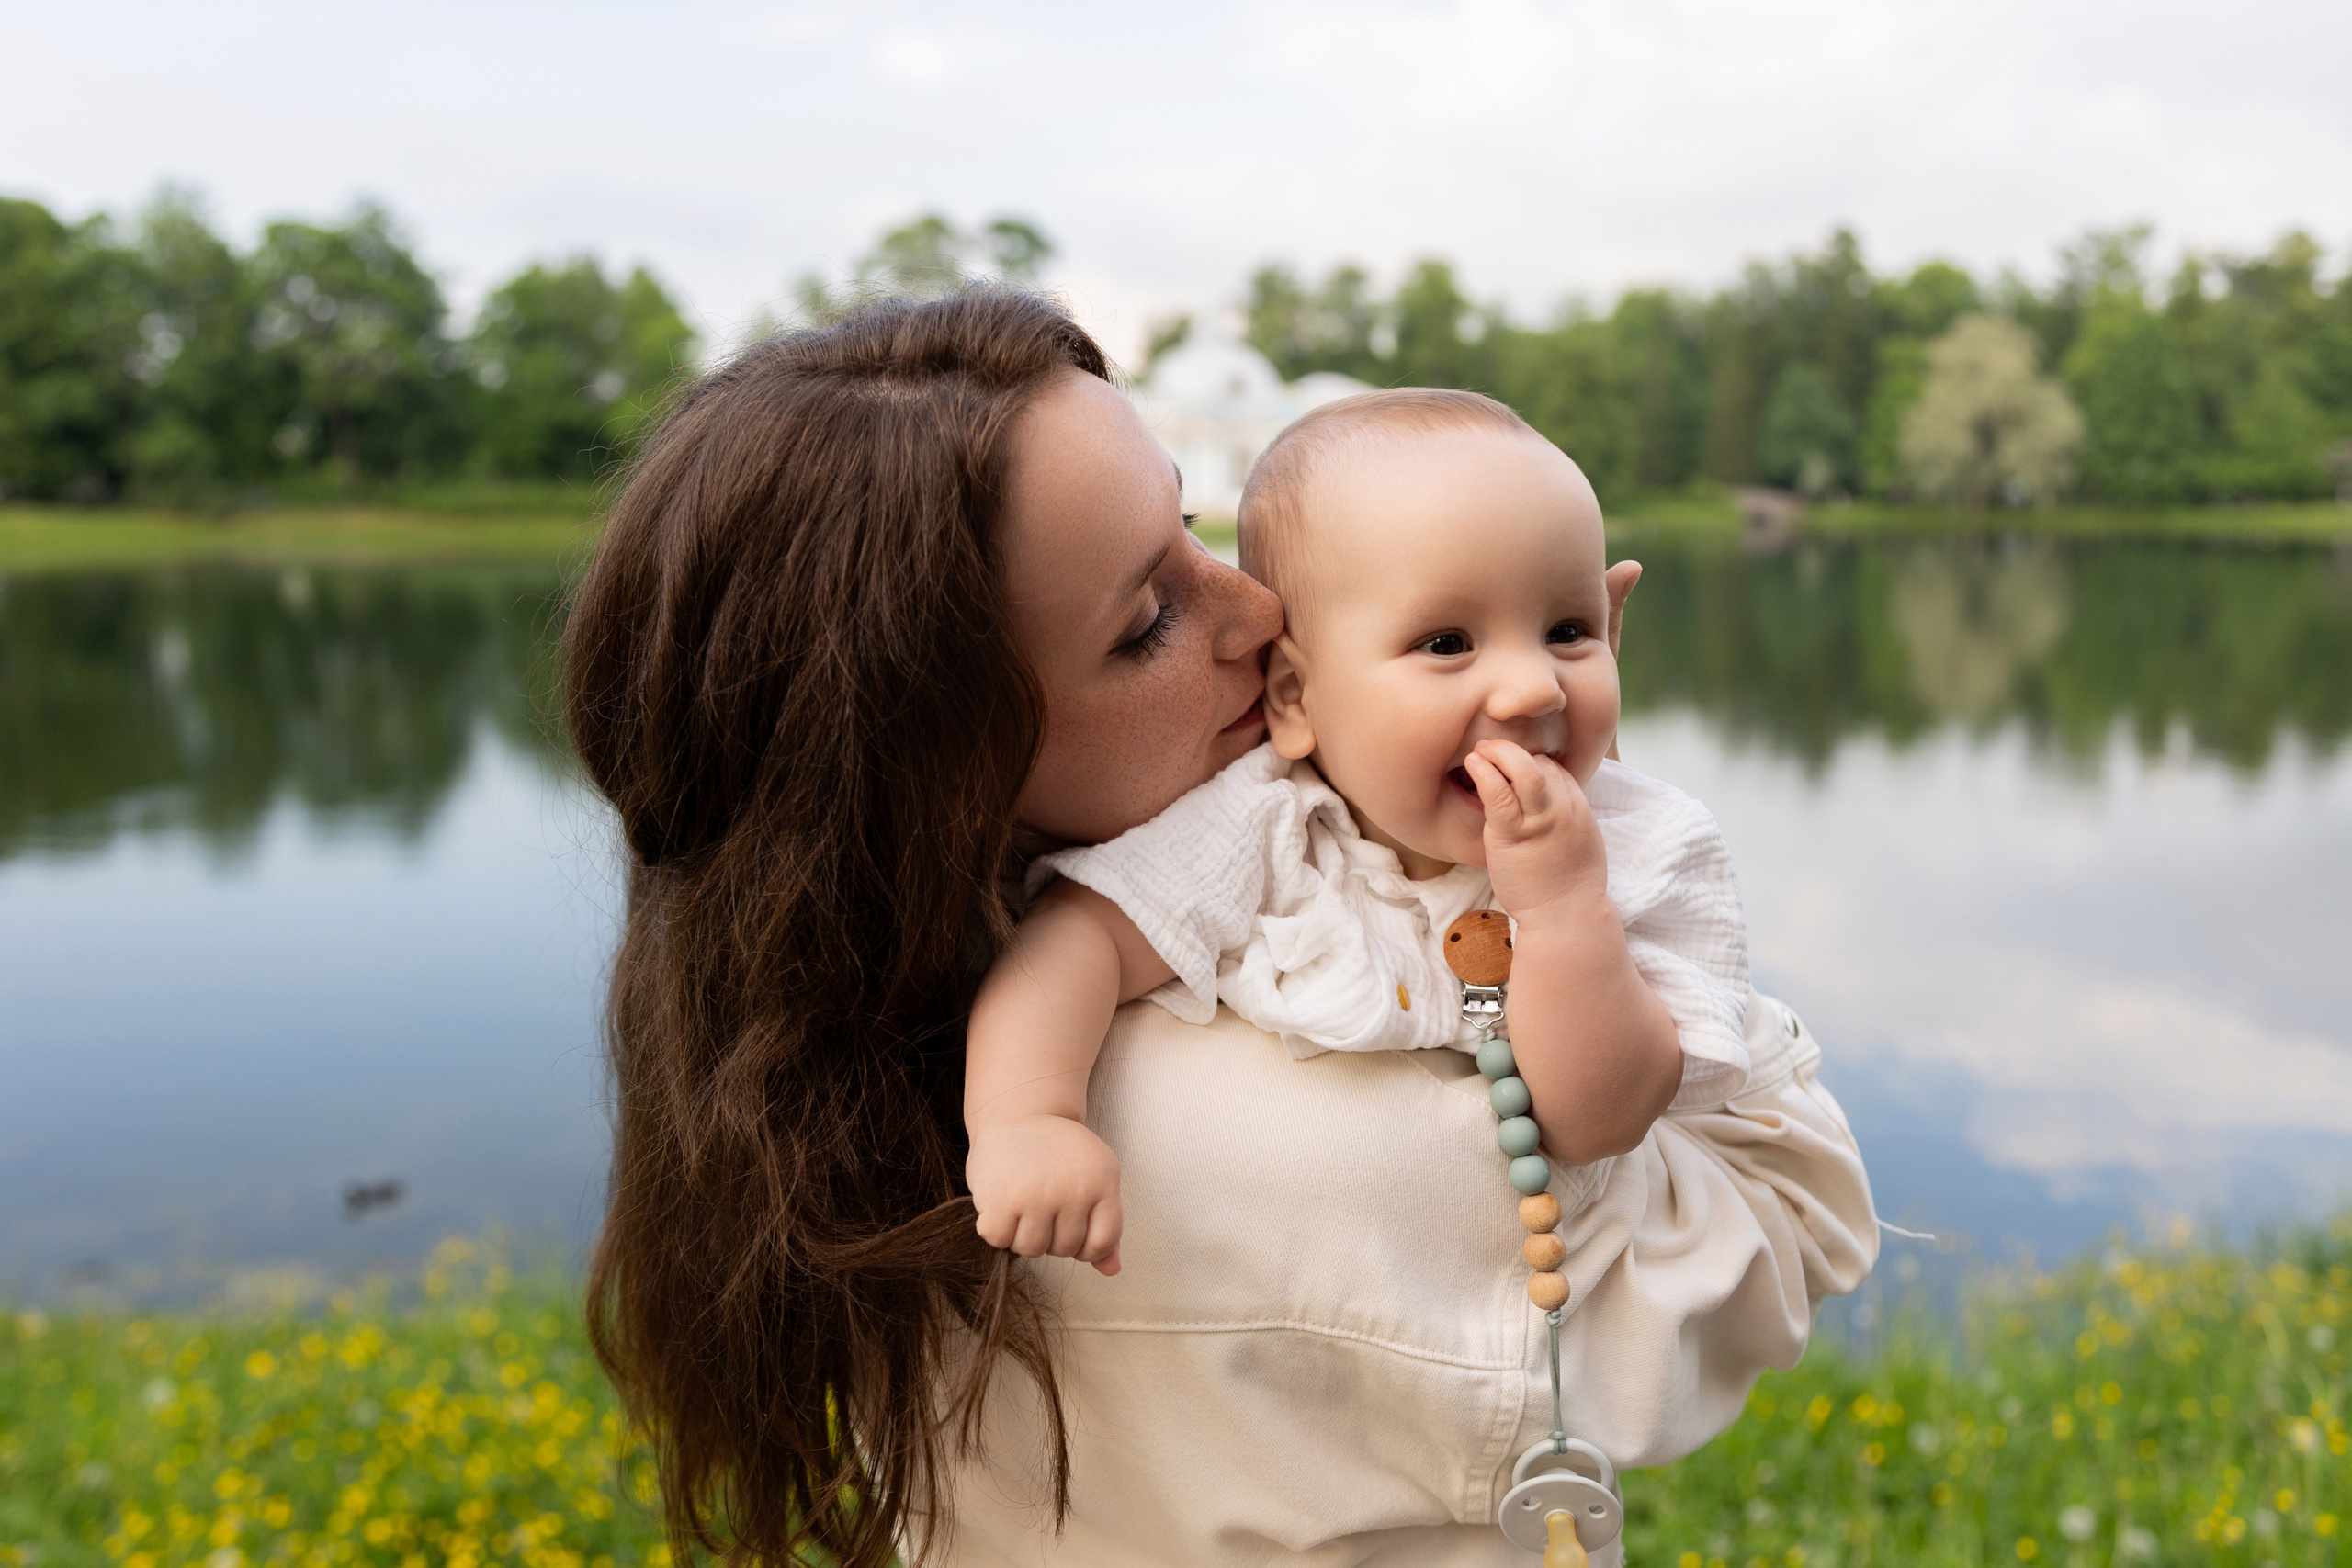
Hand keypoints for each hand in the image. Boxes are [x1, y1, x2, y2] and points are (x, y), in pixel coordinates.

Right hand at [966, 1114, 1123, 1275]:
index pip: (1101, 1243)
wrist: (1018, 1112)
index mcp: (1102, 1182)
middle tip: (1040, 1203)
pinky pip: (998, 1239)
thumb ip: (1104, 1225)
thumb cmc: (1057, 1152)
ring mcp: (1036, 1194)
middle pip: (1063, 1249)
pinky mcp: (1000, 1197)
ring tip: (1021, 1203)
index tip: (1070, 1228)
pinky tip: (1000, 1201)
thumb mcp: (1092, 1178)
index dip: (1084, 1246)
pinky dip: (995, 1227)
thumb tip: (1112, 1271)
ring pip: (1030, 1249)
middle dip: (1050, 1235)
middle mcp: (1072, 1189)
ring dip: (1021, 1234)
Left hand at [1460, 739, 1608, 926]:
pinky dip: (1484, 772)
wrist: (1567, 919)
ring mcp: (1541, 821)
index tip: (1509, 767)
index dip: (1530, 761)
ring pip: (1524, 769)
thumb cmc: (1568, 888)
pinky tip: (1472, 763)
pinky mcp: (1514, 835)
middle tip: (1490, 747)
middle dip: (1513, 749)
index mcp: (1578, 808)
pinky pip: (1499, 793)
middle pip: (1540, 761)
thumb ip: (1563, 819)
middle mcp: (1563, 809)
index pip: (1554, 767)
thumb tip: (1544, 807)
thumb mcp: (1579, 843)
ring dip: (1499, 751)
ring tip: (1479, 750)